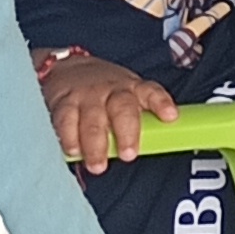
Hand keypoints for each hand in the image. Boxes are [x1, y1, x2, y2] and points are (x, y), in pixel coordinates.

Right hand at [38, 51, 177, 171]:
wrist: (68, 68)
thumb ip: (142, 118)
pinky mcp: (64, 102)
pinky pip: (66, 120)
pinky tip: (73, 151)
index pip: (152, 92)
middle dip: (126, 133)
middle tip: (128, 155)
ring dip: (96, 144)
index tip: (170, 116)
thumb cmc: (106, 91)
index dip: (161, 103)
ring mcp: (88, 95)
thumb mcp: (128, 95)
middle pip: (122, 109)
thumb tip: (161, 144)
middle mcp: (112, 90)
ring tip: (97, 165)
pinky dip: (69, 138)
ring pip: (93, 120)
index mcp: (134, 89)